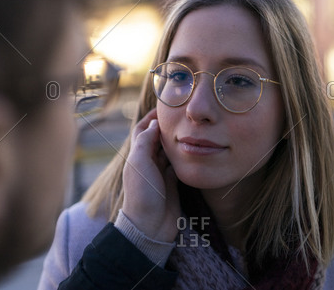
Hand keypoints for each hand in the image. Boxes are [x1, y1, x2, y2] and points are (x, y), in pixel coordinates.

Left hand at [122, 109, 179, 242]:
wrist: (150, 226)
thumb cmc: (142, 194)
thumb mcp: (139, 163)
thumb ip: (145, 141)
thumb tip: (155, 123)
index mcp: (137, 155)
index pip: (143, 129)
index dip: (152, 117)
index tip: (167, 107)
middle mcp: (148, 161)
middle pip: (158, 138)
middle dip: (168, 127)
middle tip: (184, 115)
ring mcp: (161, 172)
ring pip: (170, 150)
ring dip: (179, 140)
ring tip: (192, 127)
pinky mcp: (173, 182)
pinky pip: (179, 164)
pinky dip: (186, 155)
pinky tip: (196, 148)